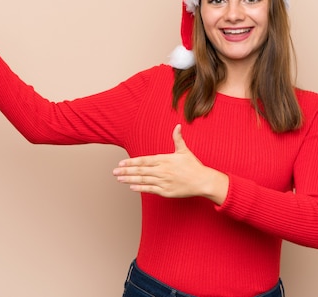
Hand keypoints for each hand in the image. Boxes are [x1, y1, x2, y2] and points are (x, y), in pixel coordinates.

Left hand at [112, 124, 228, 203]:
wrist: (203, 181)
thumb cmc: (193, 166)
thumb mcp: (184, 151)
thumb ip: (178, 138)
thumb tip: (178, 126)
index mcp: (164, 160)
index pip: (143, 161)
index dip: (131, 162)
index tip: (121, 163)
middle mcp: (162, 170)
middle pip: (140, 171)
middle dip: (125, 171)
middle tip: (114, 171)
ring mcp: (163, 182)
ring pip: (143, 180)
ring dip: (129, 179)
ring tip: (119, 178)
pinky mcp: (166, 192)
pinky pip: (150, 189)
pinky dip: (140, 188)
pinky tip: (131, 187)